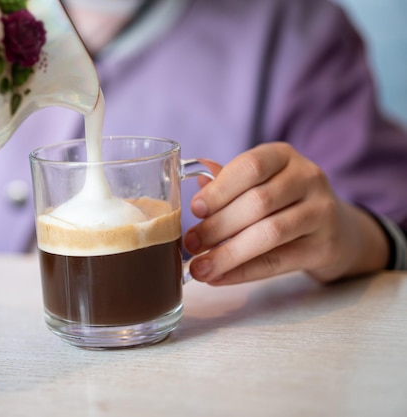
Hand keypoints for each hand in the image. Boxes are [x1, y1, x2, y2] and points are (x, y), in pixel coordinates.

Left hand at [183, 142, 389, 284]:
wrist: (337, 230)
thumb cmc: (283, 201)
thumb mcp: (259, 182)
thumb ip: (228, 182)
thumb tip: (197, 183)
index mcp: (283, 156)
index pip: (251, 166)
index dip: (220, 189)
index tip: (194, 210)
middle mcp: (308, 177)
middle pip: (258, 202)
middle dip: (218, 226)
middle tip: (190, 245)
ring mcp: (322, 212)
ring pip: (269, 233)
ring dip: (228, 253)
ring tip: (199, 268)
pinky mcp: (325, 247)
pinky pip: (278, 262)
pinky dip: (243, 272)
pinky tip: (219, 277)